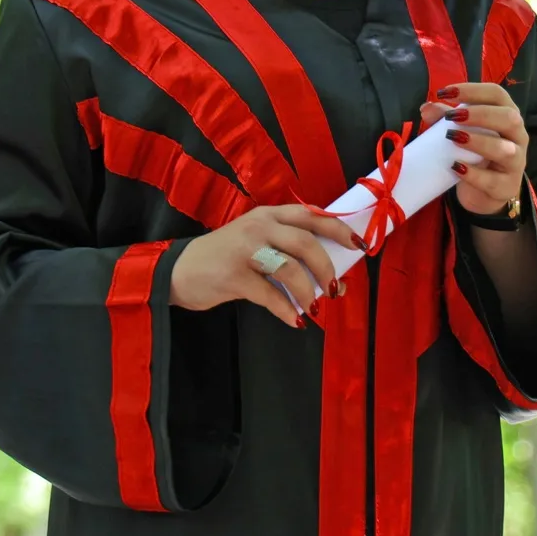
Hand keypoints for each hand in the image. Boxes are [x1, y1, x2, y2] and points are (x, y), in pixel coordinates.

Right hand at [168, 203, 358, 327]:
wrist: (178, 270)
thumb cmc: (223, 257)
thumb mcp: (254, 240)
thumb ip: (286, 249)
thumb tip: (331, 277)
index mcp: (267, 215)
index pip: (310, 215)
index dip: (338, 229)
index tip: (358, 245)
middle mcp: (258, 227)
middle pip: (305, 242)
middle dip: (326, 267)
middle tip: (334, 288)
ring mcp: (244, 250)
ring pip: (290, 269)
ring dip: (308, 293)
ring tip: (312, 308)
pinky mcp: (233, 276)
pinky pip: (270, 295)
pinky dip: (287, 310)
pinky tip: (294, 320)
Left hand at [420, 83, 528, 216]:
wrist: (483, 193)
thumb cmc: (474, 155)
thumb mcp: (461, 132)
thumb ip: (445, 118)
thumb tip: (426, 107)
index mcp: (507, 115)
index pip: (497, 94)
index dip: (472, 90)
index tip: (444, 93)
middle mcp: (517, 136)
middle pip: (508, 118)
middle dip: (480, 114)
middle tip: (451, 117)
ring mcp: (516, 163)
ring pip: (506, 150)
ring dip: (479, 142)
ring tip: (453, 138)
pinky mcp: (507, 187)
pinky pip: (493, 181)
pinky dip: (474, 174)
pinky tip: (456, 168)